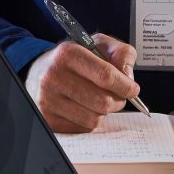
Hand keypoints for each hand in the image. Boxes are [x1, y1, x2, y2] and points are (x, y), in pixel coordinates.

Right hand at [25, 35, 139, 132]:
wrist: (40, 71)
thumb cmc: (74, 59)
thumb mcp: (99, 45)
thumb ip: (122, 53)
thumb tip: (128, 77)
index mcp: (67, 53)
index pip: (105, 75)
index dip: (125, 85)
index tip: (133, 89)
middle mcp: (53, 76)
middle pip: (102, 101)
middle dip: (118, 101)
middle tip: (118, 96)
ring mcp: (48, 99)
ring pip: (94, 118)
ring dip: (103, 112)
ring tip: (98, 99)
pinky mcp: (48, 118)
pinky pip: (82, 128)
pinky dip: (89, 120)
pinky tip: (84, 107)